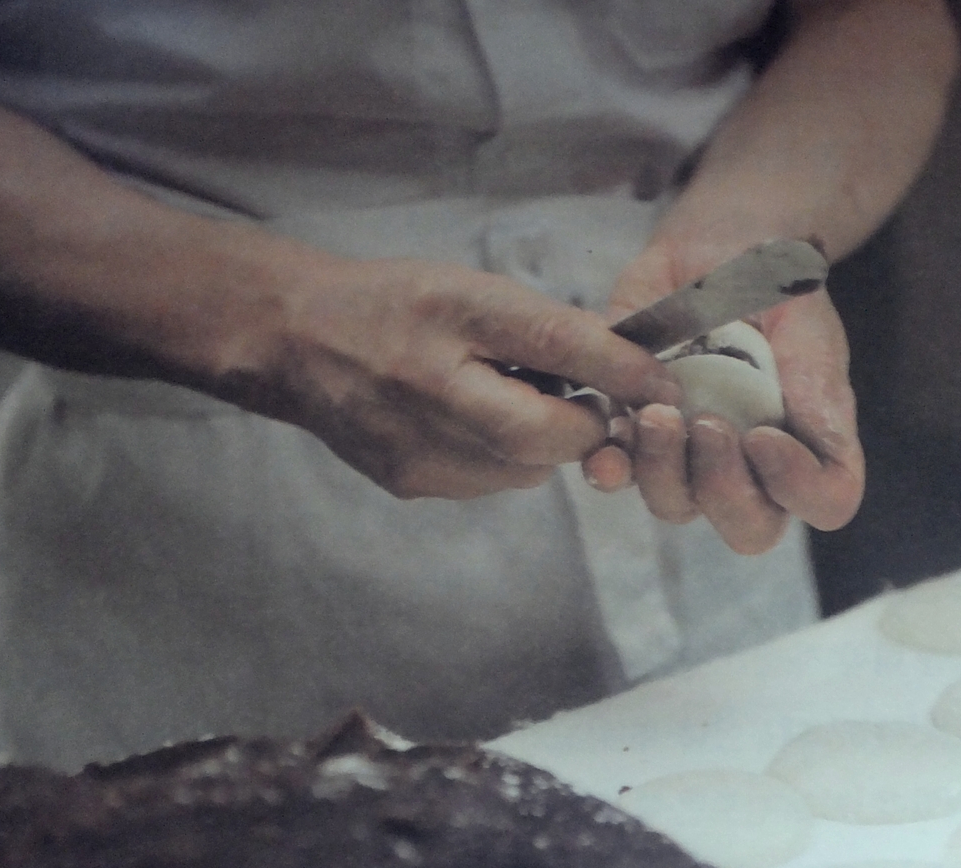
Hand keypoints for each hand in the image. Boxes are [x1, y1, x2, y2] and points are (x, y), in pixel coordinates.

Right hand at [228, 254, 679, 499]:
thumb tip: (629, 363)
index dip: (620, 372)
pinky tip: (474, 423)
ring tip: (507, 399)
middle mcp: (430, 398)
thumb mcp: (470, 290)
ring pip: (524, 469)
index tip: (662, 384)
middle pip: (547, 437)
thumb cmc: (393, 304)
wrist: (298, 343)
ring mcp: (417, 455)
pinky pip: (489, 481)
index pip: (556, 350)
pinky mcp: (411, 485)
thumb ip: (548, 327)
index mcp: (448, 325)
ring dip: (540, 440)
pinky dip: (502, 456)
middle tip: (580, 393)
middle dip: (580, 421)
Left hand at [582, 240, 864, 553]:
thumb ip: (812, 370)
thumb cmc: (767, 281)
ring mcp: (692, 458)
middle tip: (708, 426)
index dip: (798, 487)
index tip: (763, 436)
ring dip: (664, 472)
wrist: (709, 250)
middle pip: (749, 527)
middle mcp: (753, 463)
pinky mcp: (637, 438)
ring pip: (679, 508)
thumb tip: (816, 433)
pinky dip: (611, 467)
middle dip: (724, 489)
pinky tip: (608, 442)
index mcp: (809, 436)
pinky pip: (620, 476)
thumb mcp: (801, 311)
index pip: (826, 501)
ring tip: (656, 413)